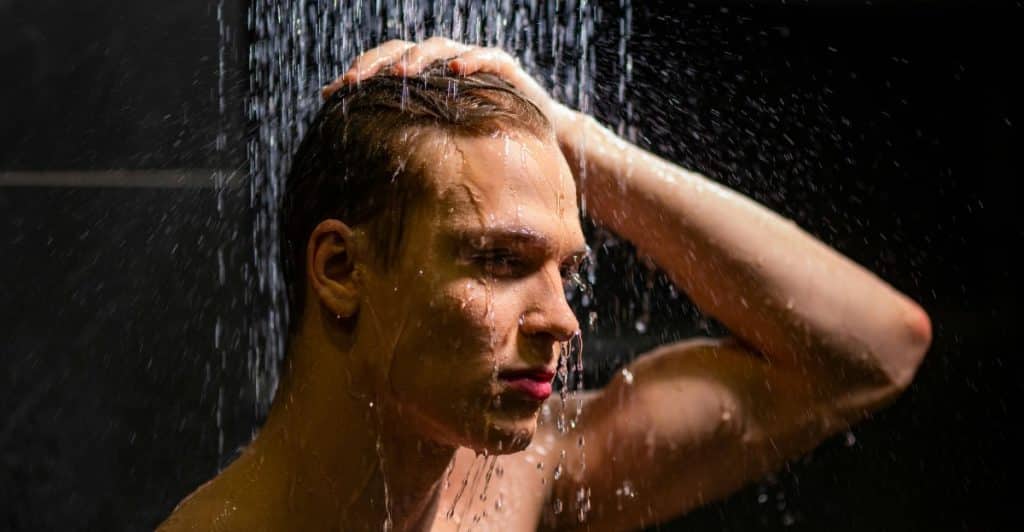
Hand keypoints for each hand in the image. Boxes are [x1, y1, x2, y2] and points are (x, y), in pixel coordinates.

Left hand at [320, 37, 576, 135]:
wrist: (540, 140)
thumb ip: (407, 140)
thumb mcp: (440, 143)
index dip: (360, 74)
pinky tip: (457, 71)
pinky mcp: (505, 68)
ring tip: (401, 76)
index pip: (384, 66)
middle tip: (357, 81)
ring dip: (418, 60)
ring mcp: (473, 61)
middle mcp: (445, 63)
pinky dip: (472, 60)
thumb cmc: (484, 144)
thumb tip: (359, 160)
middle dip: (379, 63)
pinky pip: (487, 57)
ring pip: (440, 48)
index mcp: (425, 78)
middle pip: (404, 51)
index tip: (334, 92)